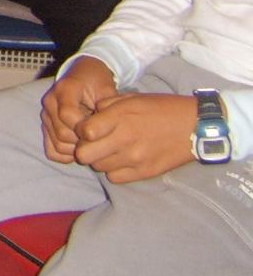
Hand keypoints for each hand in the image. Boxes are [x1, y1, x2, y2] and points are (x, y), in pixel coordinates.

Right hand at [41, 56, 116, 162]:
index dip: (85, 128)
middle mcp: (50, 102)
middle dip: (84, 141)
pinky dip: (66, 155)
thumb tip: (109, 130)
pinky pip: (52, 150)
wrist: (83, 75)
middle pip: (62, 133)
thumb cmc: (97, 81)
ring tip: (92, 142)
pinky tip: (80, 148)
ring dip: (77, 149)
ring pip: (57, 144)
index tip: (100, 129)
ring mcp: (46, 115)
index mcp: (64, 89)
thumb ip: (108, 107)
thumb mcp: (107, 88)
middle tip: (100, 138)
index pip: (67, 115)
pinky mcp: (46, 127)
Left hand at [72, 91, 197, 183]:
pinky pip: (114, 178)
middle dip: (84, 148)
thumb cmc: (161, 108)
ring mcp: (135, 158)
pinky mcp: (145, 172)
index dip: (80, 129)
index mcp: (121, 117)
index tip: (87, 127)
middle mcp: (125, 139)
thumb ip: (106, 105)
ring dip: (99, 159)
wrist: (195, 126)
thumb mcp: (131, 97)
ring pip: (98, 167)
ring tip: (110, 150)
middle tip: (93, 142)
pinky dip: (113, 170)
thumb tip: (90, 116)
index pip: (83, 132)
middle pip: (85, 155)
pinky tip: (121, 160)